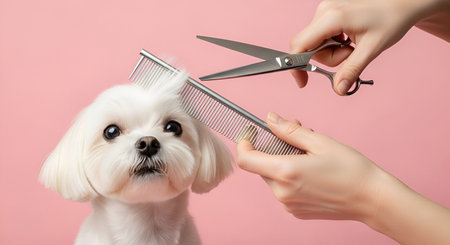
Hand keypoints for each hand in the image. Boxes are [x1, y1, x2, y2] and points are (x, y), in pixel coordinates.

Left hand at [237, 112, 449, 243]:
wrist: (372, 200)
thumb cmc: (350, 169)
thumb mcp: (319, 142)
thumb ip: (289, 130)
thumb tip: (270, 119)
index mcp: (285, 172)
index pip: (246, 160)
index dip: (244, 144)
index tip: (250, 134)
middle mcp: (282, 192)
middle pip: (263, 166)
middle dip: (275, 147)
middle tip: (298, 133)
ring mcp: (289, 205)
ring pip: (274, 177)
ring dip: (285, 161)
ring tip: (310, 152)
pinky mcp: (297, 212)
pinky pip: (285, 190)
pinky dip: (292, 177)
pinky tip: (312, 170)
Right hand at [290, 0, 445, 94]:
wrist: (404, 1)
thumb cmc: (391, 18)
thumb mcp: (372, 48)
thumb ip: (351, 70)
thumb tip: (338, 89)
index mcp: (331, 18)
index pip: (299, 45)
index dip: (297, 67)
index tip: (303, 82)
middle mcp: (324, 11)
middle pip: (310, 47)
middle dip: (329, 58)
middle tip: (351, 53)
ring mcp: (326, 9)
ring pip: (317, 42)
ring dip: (333, 51)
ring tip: (354, 44)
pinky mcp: (330, 11)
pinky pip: (323, 35)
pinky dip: (335, 42)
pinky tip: (350, 38)